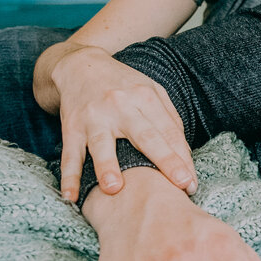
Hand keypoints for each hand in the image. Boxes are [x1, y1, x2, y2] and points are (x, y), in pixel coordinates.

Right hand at [53, 44, 196, 201]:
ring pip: (101, 144)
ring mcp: (94, 117)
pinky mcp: (72, 127)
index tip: (191, 182)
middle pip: (145, 136)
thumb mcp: (150, 90)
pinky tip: (70, 195)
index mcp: (145, 97)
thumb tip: (185, 154)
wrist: (79, 65)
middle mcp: (121, 106)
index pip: (169, 131)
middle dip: (165, 160)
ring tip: (113, 189)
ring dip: (107, 166)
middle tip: (180, 184)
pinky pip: (70, 154)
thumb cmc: (122, 85)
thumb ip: (169, 118)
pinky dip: (69, 176)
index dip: (182, 157)